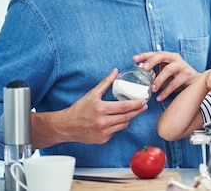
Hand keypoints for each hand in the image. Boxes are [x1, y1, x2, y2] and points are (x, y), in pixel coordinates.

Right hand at [31, 69, 147, 148]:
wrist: (66, 126)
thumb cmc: (79, 108)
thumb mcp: (92, 94)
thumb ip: (106, 82)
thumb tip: (115, 71)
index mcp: (101, 109)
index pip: (124, 107)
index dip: (136, 104)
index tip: (143, 100)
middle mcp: (103, 122)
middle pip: (127, 116)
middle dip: (138, 111)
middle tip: (144, 106)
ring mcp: (103, 132)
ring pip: (123, 125)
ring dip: (130, 118)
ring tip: (135, 111)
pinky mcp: (102, 139)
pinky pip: (116, 131)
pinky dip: (119, 125)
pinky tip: (119, 119)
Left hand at [133, 52, 199, 101]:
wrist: (196, 82)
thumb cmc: (177, 77)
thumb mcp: (164, 74)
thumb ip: (154, 73)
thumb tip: (139, 76)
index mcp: (167, 56)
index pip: (154, 53)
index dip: (144, 55)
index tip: (134, 59)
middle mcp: (175, 58)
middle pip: (162, 56)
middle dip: (152, 61)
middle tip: (144, 69)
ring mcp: (182, 65)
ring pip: (168, 70)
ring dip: (159, 80)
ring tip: (153, 89)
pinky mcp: (187, 74)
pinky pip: (175, 83)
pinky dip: (166, 91)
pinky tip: (160, 97)